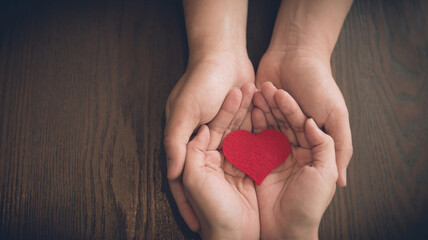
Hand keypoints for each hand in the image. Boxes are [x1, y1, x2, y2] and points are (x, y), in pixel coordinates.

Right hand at [164, 54, 254, 230]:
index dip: (188, 204)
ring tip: (249, 197)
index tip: (197, 226)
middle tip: (228, 216)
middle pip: (209, 175)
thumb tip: (171, 173)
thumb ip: (175, 142)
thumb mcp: (184, 111)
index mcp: (183, 140)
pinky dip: (251, 156)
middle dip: (218, 194)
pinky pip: (245, 146)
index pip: (181, 180)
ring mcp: (220, 134)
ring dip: (236, 177)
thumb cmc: (201, 81)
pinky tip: (261, 172)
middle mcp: (200, 141)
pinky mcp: (238, 126)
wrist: (224, 54)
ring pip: (228, 162)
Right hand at [253, 82, 337, 238]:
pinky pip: (255, 142)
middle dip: (273, 105)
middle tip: (262, 87)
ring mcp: (275, 157)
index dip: (290, 107)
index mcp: (312, 152)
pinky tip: (246, 112)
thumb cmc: (309, 204)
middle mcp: (294, 152)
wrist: (285, 230)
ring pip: (269, 128)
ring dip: (262, 111)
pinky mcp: (259, 164)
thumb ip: (325, 144)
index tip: (279, 91)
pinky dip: (251, 127)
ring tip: (252, 94)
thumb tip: (311, 122)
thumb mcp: (324, 172)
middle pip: (283, 122)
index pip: (301, 123)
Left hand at [256, 50, 351, 185]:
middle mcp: (292, 133)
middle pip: (279, 147)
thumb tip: (343, 183)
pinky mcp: (259, 110)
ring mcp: (274, 121)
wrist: (295, 52)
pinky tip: (249, 110)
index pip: (300, 160)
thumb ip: (340, 145)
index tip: (280, 170)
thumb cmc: (319, 82)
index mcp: (311, 138)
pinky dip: (251, 117)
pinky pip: (252, 120)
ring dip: (261, 125)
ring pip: (264, 133)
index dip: (290, 166)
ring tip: (258, 115)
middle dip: (272, 143)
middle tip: (263, 143)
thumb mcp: (335, 114)